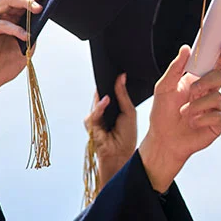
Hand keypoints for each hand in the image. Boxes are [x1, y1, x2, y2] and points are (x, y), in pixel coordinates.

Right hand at [0, 0, 53, 139]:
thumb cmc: (1, 66)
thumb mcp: (24, 47)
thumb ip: (32, 33)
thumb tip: (43, 19)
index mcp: (6, 18)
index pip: (21, 1)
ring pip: (6, 2)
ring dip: (24, 3)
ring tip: (38, 8)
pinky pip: (0, 24)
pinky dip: (14, 29)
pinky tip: (25, 35)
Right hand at [84, 74, 137, 189]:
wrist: (121, 154)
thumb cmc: (127, 135)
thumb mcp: (129, 111)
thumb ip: (123, 95)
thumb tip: (121, 76)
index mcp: (113, 107)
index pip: (110, 90)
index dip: (111, 80)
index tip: (116, 67)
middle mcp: (102, 111)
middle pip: (101, 93)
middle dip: (105, 82)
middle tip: (111, 69)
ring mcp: (95, 117)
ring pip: (97, 101)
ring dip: (103, 93)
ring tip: (109, 80)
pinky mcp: (91, 125)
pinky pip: (94, 113)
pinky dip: (100, 107)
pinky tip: (106, 100)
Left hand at [138, 44, 220, 192]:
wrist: (163, 140)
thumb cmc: (163, 114)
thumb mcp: (164, 87)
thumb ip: (175, 68)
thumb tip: (186, 48)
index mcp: (198, 80)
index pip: (215, 63)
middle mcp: (209, 92)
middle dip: (207, 81)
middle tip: (193, 90)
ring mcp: (215, 107)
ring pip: (218, 97)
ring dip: (198, 105)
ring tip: (184, 113)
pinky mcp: (218, 123)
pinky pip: (219, 116)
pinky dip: (203, 119)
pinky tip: (193, 123)